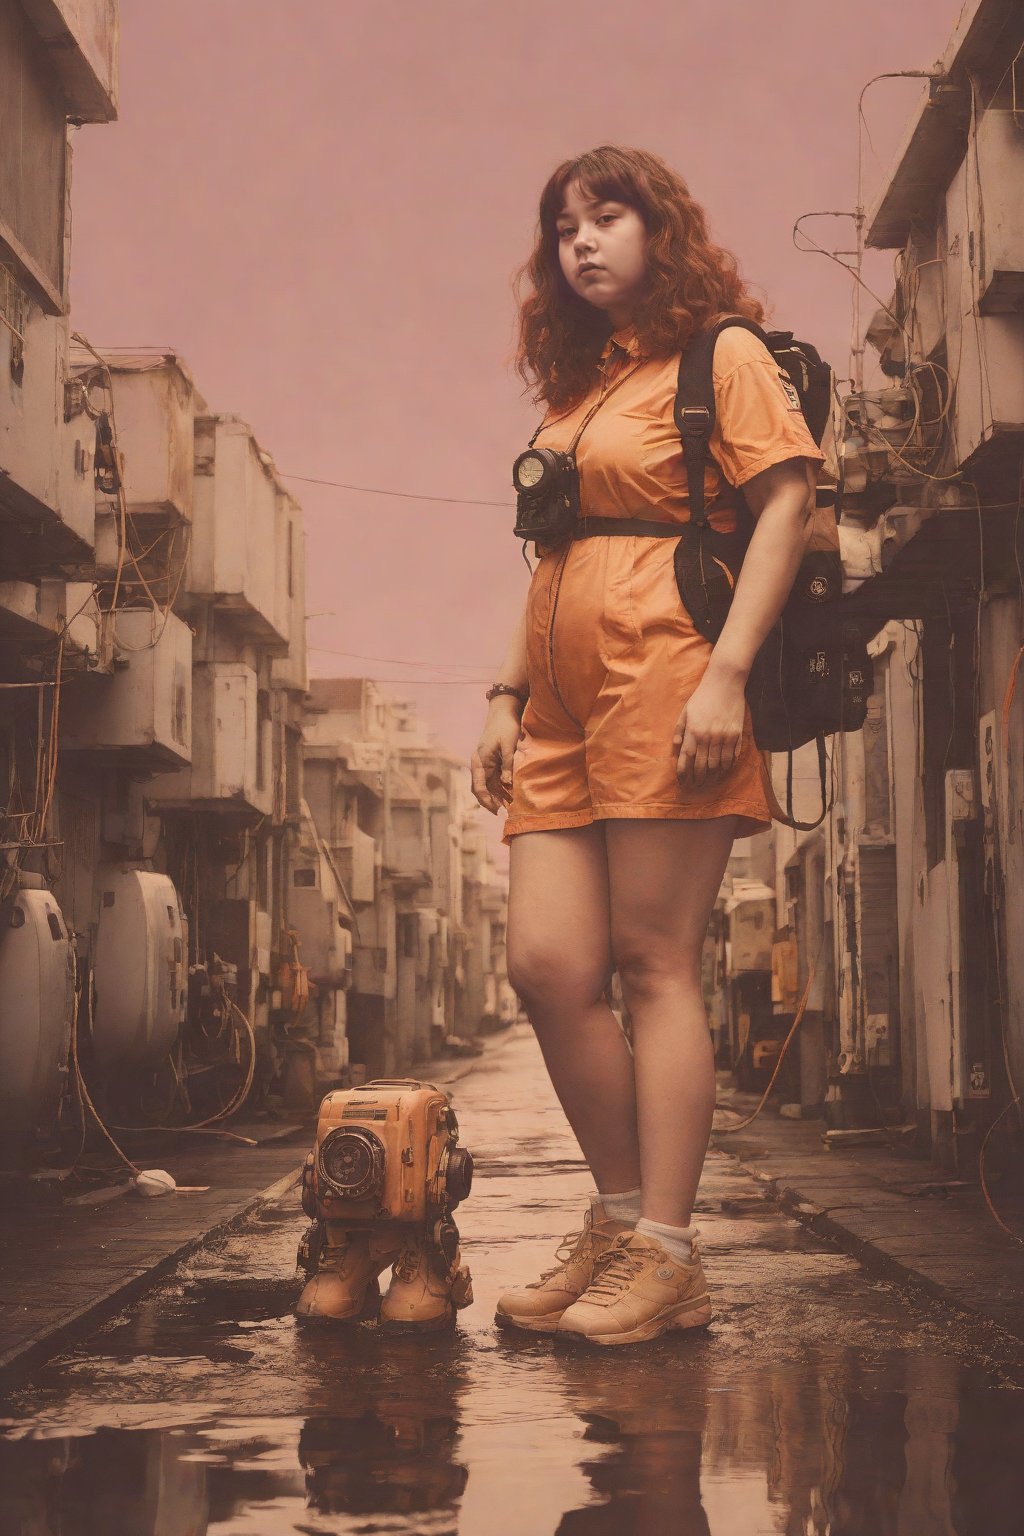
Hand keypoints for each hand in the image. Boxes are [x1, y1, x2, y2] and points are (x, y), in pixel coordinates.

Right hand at [471, 698, 523, 812]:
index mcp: (480, 761)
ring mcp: (485, 763)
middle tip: (503, 814)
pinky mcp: (491, 761)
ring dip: (496, 796)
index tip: (497, 810)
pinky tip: (509, 795)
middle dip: (490, 802)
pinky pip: (493, 779)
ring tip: (509, 808)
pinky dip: (500, 788)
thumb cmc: (506, 726)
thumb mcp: (509, 745)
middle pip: (481, 789)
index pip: (479, 786)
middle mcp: (479, 764)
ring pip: (487, 786)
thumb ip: (508, 765)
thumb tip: (506, 784)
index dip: (487, 800)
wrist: (503, 711)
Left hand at [673, 664, 746, 786]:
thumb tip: (676, 747)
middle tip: (696, 785)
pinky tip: (723, 771)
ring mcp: (724, 737)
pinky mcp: (737, 734)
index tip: (682, 782)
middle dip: (698, 778)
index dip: (683, 772)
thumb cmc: (702, 697)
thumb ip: (680, 730)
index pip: (686, 758)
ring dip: (713, 776)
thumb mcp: (685, 711)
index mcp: (693, 731)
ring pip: (718, 764)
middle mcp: (708, 737)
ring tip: (709, 782)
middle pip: (703, 765)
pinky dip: (727, 766)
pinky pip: (733, 756)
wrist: (725, 683)